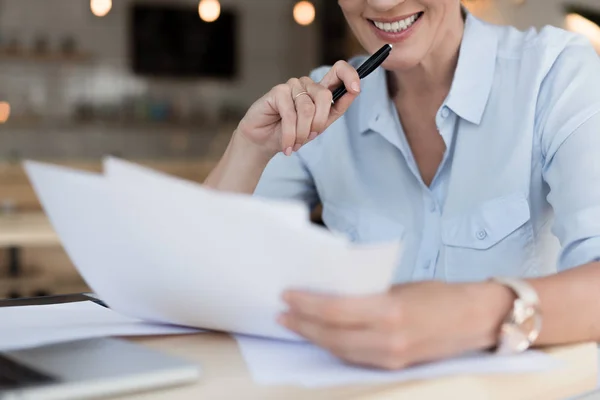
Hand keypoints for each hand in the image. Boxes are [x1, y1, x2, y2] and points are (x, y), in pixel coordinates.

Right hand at [236, 61, 360, 156]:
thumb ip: (335, 109)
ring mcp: (292, 86)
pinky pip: (290, 115)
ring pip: (307, 109)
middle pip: (325, 96)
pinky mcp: (277, 91)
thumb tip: (354, 91)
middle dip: (319, 123)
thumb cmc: (292, 133)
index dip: (350, 75)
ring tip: (294, 142)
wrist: (264, 143)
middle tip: (309, 137)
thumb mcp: (319, 125)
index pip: (339, 71)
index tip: (356, 89)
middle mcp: (307, 85)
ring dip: (302, 133)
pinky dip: (289, 135)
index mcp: (320, 91)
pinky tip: (286, 144)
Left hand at [278, 281, 512, 369]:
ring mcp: (391, 357)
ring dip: (314, 338)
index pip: (335, 311)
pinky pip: (355, 358)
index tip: (287, 296)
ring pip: (340, 350)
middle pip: (332, 335)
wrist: (476, 319)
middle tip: (282, 313)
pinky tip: (322, 337)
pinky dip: (335, 347)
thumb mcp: (400, 286)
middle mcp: (388, 339)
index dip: (306, 305)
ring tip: (294, 325)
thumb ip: (367, 293)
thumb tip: (333, 293)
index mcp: (390, 310)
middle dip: (302, 324)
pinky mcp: (394, 366)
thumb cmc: (440, 293)